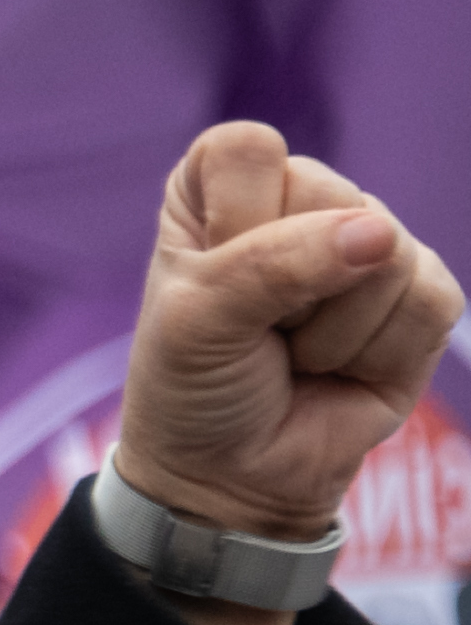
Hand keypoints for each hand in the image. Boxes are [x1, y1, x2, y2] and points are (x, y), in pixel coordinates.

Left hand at [107, 124, 461, 553]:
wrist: (233, 475)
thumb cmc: (195, 389)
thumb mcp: (198, 325)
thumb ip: (272, 267)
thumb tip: (378, 235)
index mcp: (222, 187)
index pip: (247, 148)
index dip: (234, 218)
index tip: (209, 278)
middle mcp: (301, 201)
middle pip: (334, 198)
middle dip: (290, 290)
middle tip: (259, 333)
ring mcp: (368, 244)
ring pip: (389, 255)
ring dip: (333, 332)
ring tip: (296, 355)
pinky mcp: (419, 294)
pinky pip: (429, 302)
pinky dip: (378, 353)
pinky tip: (341, 369)